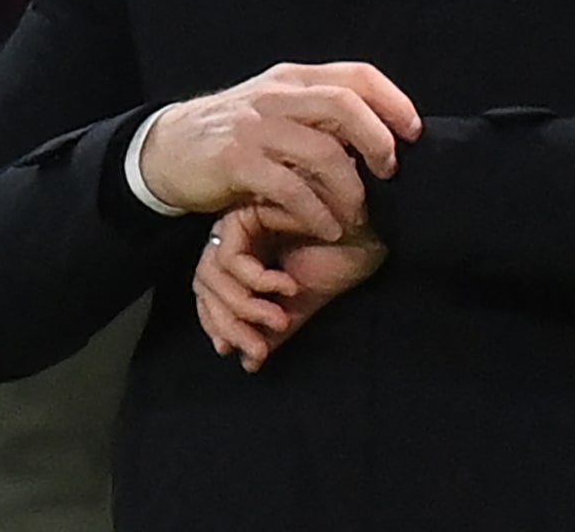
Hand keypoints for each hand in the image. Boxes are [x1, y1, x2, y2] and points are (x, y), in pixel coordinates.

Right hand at [139, 62, 420, 240]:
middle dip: (379, 140)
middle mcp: (278, 94)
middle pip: (345, 105)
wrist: (168, 149)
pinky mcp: (237, 160)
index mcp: (294, 78)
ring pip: (323, 150)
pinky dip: (317, 211)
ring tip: (359, 215)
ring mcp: (256, 125)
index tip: (415, 132)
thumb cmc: (236, 135)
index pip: (357, 75)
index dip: (393, 101)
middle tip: (391, 172)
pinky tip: (328, 228)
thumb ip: (318, 114)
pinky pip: (290, 187)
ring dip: (351, 188)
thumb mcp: (278, 110)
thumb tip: (379, 133)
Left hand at [192, 205, 387, 371]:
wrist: (371, 231)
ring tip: (280, 318)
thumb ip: (272, 328)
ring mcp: (239, 222)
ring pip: (211, 273)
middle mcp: (237, 237)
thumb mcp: (300, 303)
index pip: (209, 294)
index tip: (243, 352)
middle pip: (203, 285)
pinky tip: (288, 285)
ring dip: (244, 306)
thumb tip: (247, 364)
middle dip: (229, 324)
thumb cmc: (342, 258)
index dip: (219, 326)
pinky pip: (229, 256)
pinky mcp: (247, 211)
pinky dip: (255, 280)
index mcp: (247, 254)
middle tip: (259, 349)